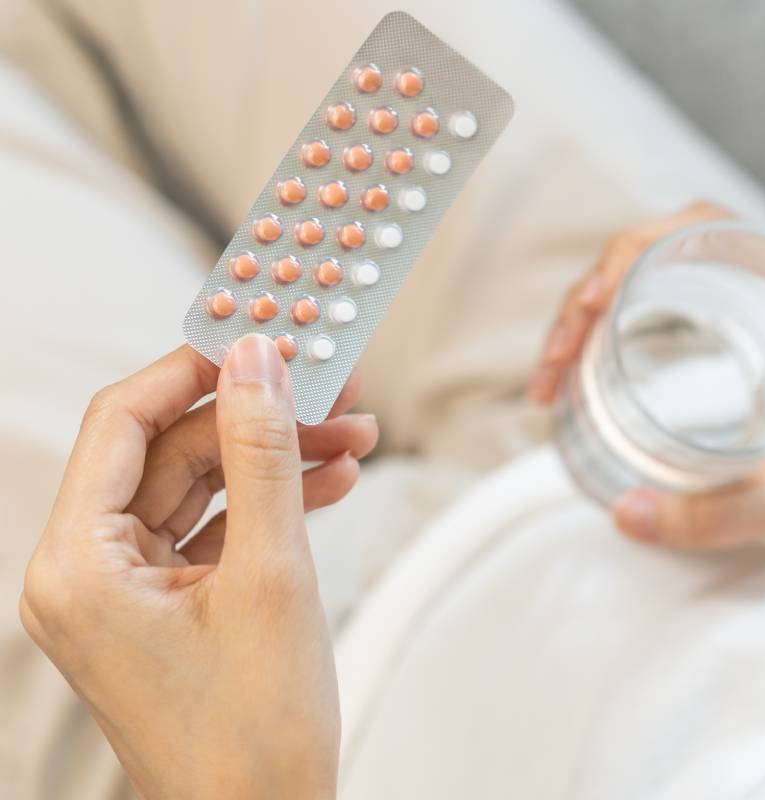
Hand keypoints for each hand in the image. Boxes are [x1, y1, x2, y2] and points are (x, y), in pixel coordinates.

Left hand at [20, 335, 375, 798]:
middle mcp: (89, 569)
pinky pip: (220, 522)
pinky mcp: (171, 597)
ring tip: (352, 435)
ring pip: (205, 483)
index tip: (260, 340)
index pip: (125, 420)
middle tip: (330, 387)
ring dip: (279, 456)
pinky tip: (334, 480)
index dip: (194, 370)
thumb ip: (263, 455)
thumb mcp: (272, 574)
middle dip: (260, 416)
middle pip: (174, 449)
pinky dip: (275, 499)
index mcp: (78, 565)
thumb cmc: (255, 734)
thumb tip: (259, 365)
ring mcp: (130, 585)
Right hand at [530, 201, 764, 549]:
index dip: (628, 252)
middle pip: (652, 253)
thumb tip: (626, 514)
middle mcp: (758, 292)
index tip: (588, 304)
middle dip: (584, 299)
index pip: (696, 227)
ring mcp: (737, 316)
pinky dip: (609, 335)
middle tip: (553, 360)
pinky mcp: (725, 344)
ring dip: (589, 319)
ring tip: (558, 368)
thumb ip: (718, 514)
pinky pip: (655, 316)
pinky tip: (593, 370)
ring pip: (646, 285)